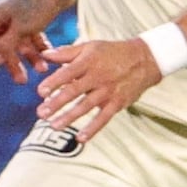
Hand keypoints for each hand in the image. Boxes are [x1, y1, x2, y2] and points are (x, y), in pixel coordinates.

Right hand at [0, 0, 74, 78]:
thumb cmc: (38, 5)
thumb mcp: (21, 29)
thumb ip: (5, 45)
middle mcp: (4, 16)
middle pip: (3, 45)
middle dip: (13, 63)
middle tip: (21, 80)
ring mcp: (19, 17)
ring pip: (20, 43)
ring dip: (30, 57)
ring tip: (42, 71)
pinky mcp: (34, 18)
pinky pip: (33, 37)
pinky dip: (40, 47)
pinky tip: (49, 58)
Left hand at [28, 27, 165, 137]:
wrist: (145, 60)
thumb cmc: (112, 52)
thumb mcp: (90, 47)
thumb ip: (66, 52)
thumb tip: (44, 54)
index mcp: (88, 63)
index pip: (68, 73)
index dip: (54, 82)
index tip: (40, 92)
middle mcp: (97, 78)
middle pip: (74, 91)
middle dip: (56, 103)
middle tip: (41, 113)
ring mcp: (108, 91)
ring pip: (86, 106)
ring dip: (69, 117)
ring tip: (54, 126)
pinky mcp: (117, 103)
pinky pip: (104, 118)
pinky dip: (93, 128)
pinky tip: (81, 138)